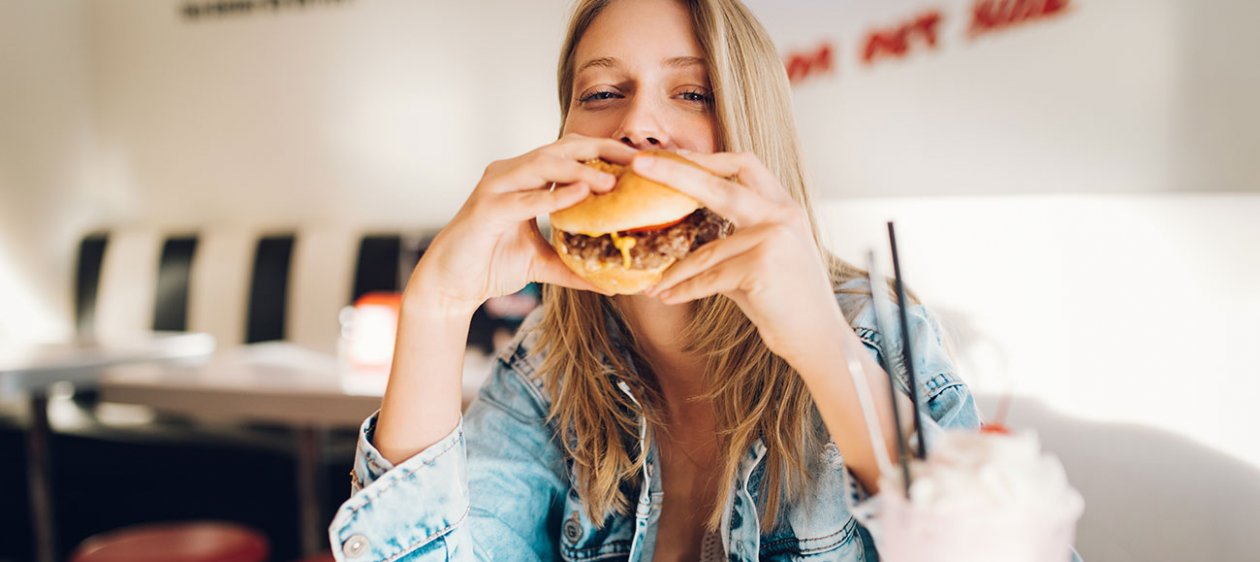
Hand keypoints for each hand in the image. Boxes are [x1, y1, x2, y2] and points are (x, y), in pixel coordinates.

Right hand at [408, 134, 635, 316]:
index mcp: (525, 178)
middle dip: (601, 150)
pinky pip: (524, 198)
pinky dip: (553, 196)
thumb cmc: (491, 265)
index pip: (570, 153)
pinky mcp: (486, 209)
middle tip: (637, 160)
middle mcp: (510, 173)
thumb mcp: (542, 264)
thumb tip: (612, 284)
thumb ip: (574, 266)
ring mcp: (496, 187)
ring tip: (612, 181)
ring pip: (543, 166)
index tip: (639, 161)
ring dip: (580, 171)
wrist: (450, 285)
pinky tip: (580, 196)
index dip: (605, 152)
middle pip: (561, 148)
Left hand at [636, 151, 844, 363]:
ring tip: (651, 284)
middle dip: (675, 171)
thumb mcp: (764, 257)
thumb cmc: (786, 301)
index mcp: (783, 207)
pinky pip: (709, 278)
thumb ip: (732, 237)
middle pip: (718, 184)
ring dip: (675, 271)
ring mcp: (773, 239)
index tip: (671, 155)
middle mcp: (781, 216)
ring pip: (706, 251)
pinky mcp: (761, 267)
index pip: (743, 165)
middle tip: (638, 164)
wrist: (819, 339)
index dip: (705, 158)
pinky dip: (684, 290)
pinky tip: (665, 297)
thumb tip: (683, 230)